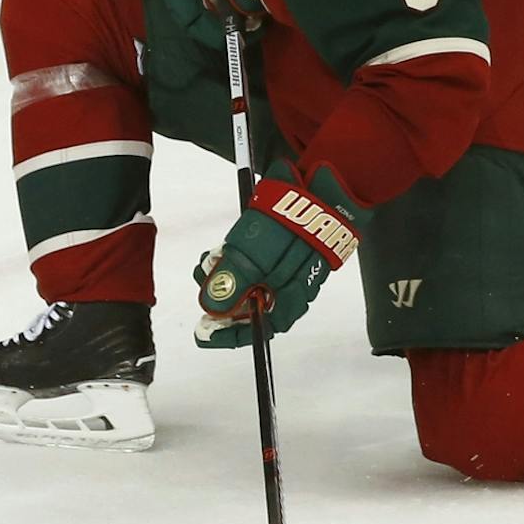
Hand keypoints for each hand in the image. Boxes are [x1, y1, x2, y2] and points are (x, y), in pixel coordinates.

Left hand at [194, 161, 362, 346]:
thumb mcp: (253, 257)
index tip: (205, 334)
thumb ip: (232, 284)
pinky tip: (222, 248)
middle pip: (248, 307)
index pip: (260, 330)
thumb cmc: (291, 226)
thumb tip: (211, 310)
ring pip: (246, 283)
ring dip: (223, 274)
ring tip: (209, 259)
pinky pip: (250, 264)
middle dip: (220, 296)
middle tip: (203, 278)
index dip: (231, 335)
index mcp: (290, 299)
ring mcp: (286, 268)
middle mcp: (289, 289)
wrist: (321, 187)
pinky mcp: (279, 249)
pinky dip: (233, 259)